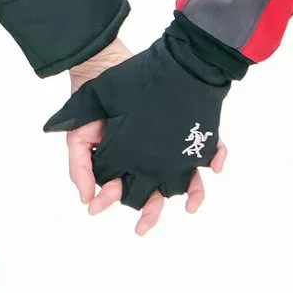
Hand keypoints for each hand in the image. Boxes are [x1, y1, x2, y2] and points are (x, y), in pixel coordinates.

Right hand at [45, 18, 242, 235]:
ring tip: (192, 205)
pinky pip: (210, 147)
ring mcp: (171, 145)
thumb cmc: (92, 103)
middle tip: (143, 228)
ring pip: (187, 177)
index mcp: (124, 164)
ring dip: (192, 193)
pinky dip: (216, 156)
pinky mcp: (189, 128)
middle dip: (151, 212)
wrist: (107, 64)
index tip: (102, 206)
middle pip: (156, 192)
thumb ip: (79, 167)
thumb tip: (87, 199)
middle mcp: (150, 159)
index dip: (115, 201)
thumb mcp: (77, 135)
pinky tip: (214, 165)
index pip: (125, 192)